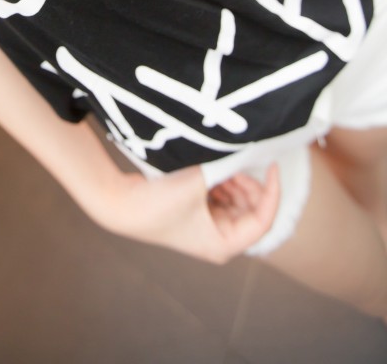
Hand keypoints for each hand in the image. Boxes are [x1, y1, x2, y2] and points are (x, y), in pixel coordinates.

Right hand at [99, 162, 279, 263]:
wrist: (121, 204)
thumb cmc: (159, 203)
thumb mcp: (200, 182)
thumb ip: (227, 167)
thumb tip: (249, 150)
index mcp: (225, 244)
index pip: (264, 220)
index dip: (272, 192)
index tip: (272, 166)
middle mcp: (219, 239)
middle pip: (251, 210)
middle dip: (248, 185)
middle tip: (238, 163)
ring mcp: (207, 227)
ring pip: (236, 201)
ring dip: (233, 181)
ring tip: (221, 165)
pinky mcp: (195, 213)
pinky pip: (220, 196)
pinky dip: (221, 182)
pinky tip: (211, 169)